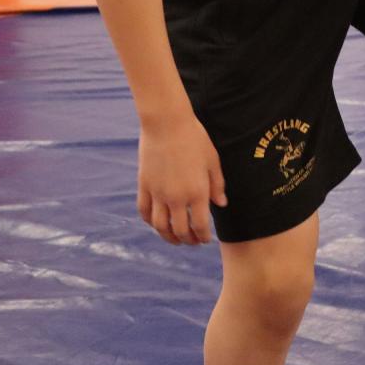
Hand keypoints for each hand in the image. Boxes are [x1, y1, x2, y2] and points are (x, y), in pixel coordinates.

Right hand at [137, 113, 227, 245]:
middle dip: (187, 240)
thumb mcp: (212, 161)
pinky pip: (144, 211)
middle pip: (179, 231)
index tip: (206, 239)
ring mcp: (157, 193)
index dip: (203, 237)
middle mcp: (176, 197)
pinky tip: (157, 222)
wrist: (166, 123)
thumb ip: (217, 185)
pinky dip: (150, 221)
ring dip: (167, 237)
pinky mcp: (144, 185)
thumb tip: (221, 204)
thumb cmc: (194, 138)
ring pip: (159, 226)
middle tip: (192, 241)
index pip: (200, 226)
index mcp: (197, 192)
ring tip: (175, 238)